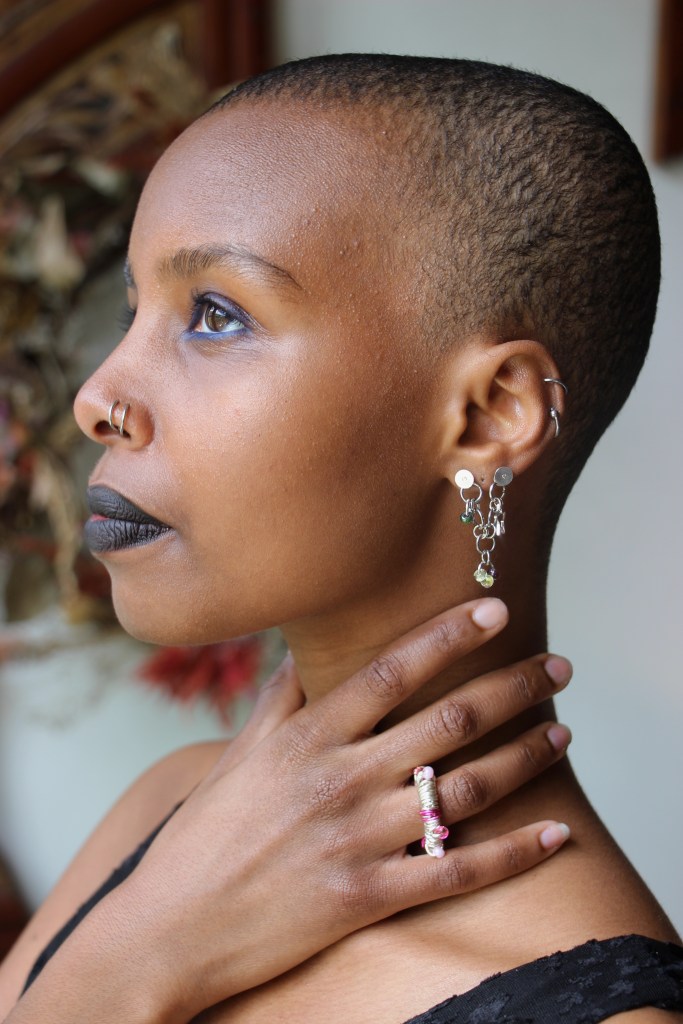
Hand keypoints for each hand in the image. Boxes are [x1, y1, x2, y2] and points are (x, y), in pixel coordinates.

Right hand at [10, 598, 571, 1023]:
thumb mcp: (240, 752)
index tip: (494, 608)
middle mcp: (340, 780)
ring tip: (561, 732)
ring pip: (465, 790)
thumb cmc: (207, 832)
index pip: (390, 670)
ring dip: (523, 758)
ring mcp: (358, 841)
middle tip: (557, 667)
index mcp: (308, 737)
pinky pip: (458, 873)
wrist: (173, 926)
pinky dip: (513, 854)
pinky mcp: (369, 897)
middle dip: (510, 688)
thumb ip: (282, 698)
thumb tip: (304, 647)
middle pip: (445, 721)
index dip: (447, 635)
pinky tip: (555, 834)